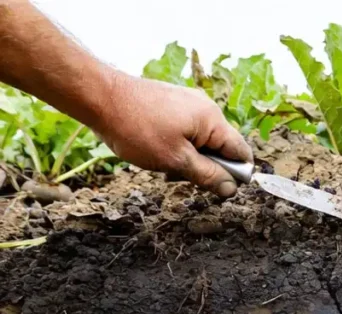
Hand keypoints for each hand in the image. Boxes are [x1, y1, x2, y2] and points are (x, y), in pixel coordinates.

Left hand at [94, 72, 252, 197]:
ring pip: (202, 141)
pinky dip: (178, 145)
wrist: (99, 97)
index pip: (241, 152)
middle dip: (207, 166)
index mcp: (212, 120)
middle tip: (179, 174)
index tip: (216, 187)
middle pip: (222, 148)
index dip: (235, 174)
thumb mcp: (175, 160)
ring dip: (189, 158)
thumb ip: (208, 175)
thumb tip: (232, 189)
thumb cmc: (136, 128)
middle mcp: (205, 108)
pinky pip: (187, 131)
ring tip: (162, 161)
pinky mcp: (172, 103)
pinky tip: (156, 149)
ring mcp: (188, 103)